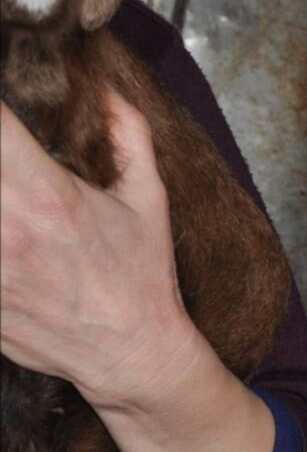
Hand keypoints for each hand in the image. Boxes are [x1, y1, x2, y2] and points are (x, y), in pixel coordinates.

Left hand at [0, 93, 198, 412]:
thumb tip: (109, 94)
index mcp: (47, 193)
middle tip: (6, 172)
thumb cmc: (142, 281)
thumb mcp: (148, 201)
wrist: (134, 357)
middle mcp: (10, 227)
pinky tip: (6, 248)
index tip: (4, 123)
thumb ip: (129, 137)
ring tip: (10, 212)